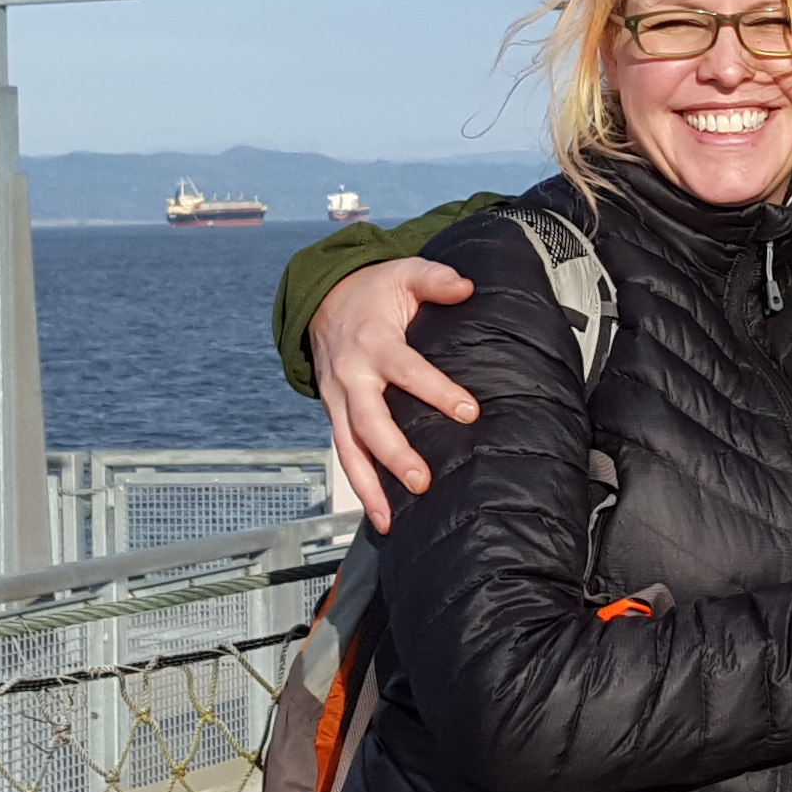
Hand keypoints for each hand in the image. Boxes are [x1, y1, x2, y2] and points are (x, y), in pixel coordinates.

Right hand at [312, 259, 480, 530]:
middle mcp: (351, 376)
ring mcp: (338, 400)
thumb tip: (466, 287)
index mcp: (374, 342)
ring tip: (390, 519)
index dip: (437, 391)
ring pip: (349, 448)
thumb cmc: (373, 290)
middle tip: (423, 482)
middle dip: (394, 454)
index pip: (408, 370)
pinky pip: (345, 453)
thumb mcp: (403, 272)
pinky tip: (379, 515)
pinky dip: (359, 485)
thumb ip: (435, 278)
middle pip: (370, 422)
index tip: (468, 412)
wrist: (323, 299)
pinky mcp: (336, 415)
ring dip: (368, 486)